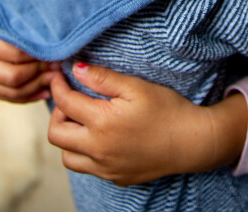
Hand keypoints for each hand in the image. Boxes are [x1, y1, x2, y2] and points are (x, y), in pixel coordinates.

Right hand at [0, 9, 59, 102]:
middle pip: (14, 77)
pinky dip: (29, 95)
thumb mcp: (14, 8)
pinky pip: (9, 97)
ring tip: (55, 77)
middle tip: (59, 66)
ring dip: (37, 86)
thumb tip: (55, 33)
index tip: (59, 51)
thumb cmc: (7, 8)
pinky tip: (45, 90)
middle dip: (40, 73)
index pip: (16, 54)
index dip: (40, 55)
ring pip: (12, 91)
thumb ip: (28, 19)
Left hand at [48, 64, 247, 185]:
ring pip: (67, 157)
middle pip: (56, 135)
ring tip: (83, 120)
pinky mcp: (115, 177)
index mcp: (101, 123)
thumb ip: (103, 78)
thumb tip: (76, 69)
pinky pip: (88, 168)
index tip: (60, 75)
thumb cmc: (167, 110)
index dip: (58, 85)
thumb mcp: (136, 87)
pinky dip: (85, 153)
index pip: (65, 103)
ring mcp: (106, 168)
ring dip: (68, 137)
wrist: (192, 142)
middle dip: (57, 113)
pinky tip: (100, 137)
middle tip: (71, 99)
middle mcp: (98, 150)